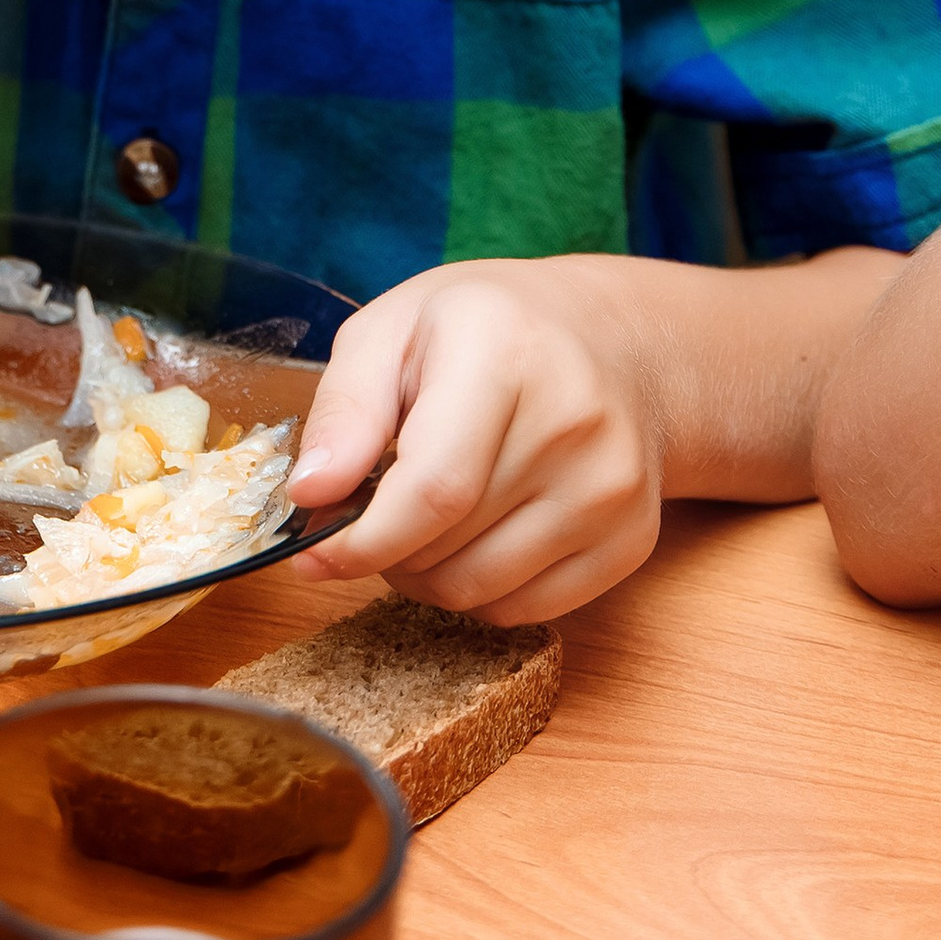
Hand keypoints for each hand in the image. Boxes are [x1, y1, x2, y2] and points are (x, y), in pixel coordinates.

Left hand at [288, 259, 665, 627]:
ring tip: (422, 519)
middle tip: (371, 512)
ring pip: (480, 590)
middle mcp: (573, 423)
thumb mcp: (394, 329)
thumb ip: (345, 407)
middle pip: (447, 546)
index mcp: (505, 352)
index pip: (432, 490)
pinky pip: (525, 610)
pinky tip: (474, 536)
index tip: (312, 553)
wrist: (612, 341)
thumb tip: (309, 493)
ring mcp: (612, 489)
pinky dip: (479, 590)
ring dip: (426, 575)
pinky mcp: (631, 539)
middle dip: (384, 549)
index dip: (361, 540)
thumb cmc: (487, 329)